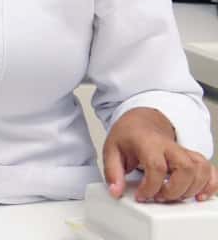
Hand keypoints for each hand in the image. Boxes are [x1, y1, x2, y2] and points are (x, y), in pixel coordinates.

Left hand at [103, 107, 217, 201]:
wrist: (141, 122)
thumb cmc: (128, 135)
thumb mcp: (111, 149)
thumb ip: (112, 172)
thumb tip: (115, 191)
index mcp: (148, 142)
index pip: (157, 166)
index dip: (151, 186)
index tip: (142, 195)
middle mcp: (170, 146)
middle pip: (185, 168)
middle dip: (175, 190)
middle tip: (159, 197)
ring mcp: (184, 151)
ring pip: (201, 169)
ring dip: (192, 189)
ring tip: (174, 196)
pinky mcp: (192, 157)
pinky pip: (210, 170)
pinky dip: (210, 184)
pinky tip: (199, 194)